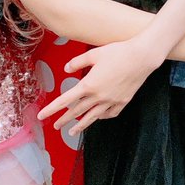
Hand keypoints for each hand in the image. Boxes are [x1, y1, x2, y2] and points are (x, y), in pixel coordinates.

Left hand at [36, 35, 157, 134]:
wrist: (142, 56)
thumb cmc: (119, 52)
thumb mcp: (94, 54)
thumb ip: (78, 62)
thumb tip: (66, 69)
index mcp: (89, 85)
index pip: (65, 101)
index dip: (52, 109)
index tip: (42, 116)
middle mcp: (99, 96)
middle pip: (77, 111)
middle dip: (64, 120)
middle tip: (55, 126)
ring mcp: (112, 100)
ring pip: (93, 117)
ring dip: (81, 125)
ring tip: (72, 132)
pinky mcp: (123, 101)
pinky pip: (110, 113)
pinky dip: (102, 117)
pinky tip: (98, 117)